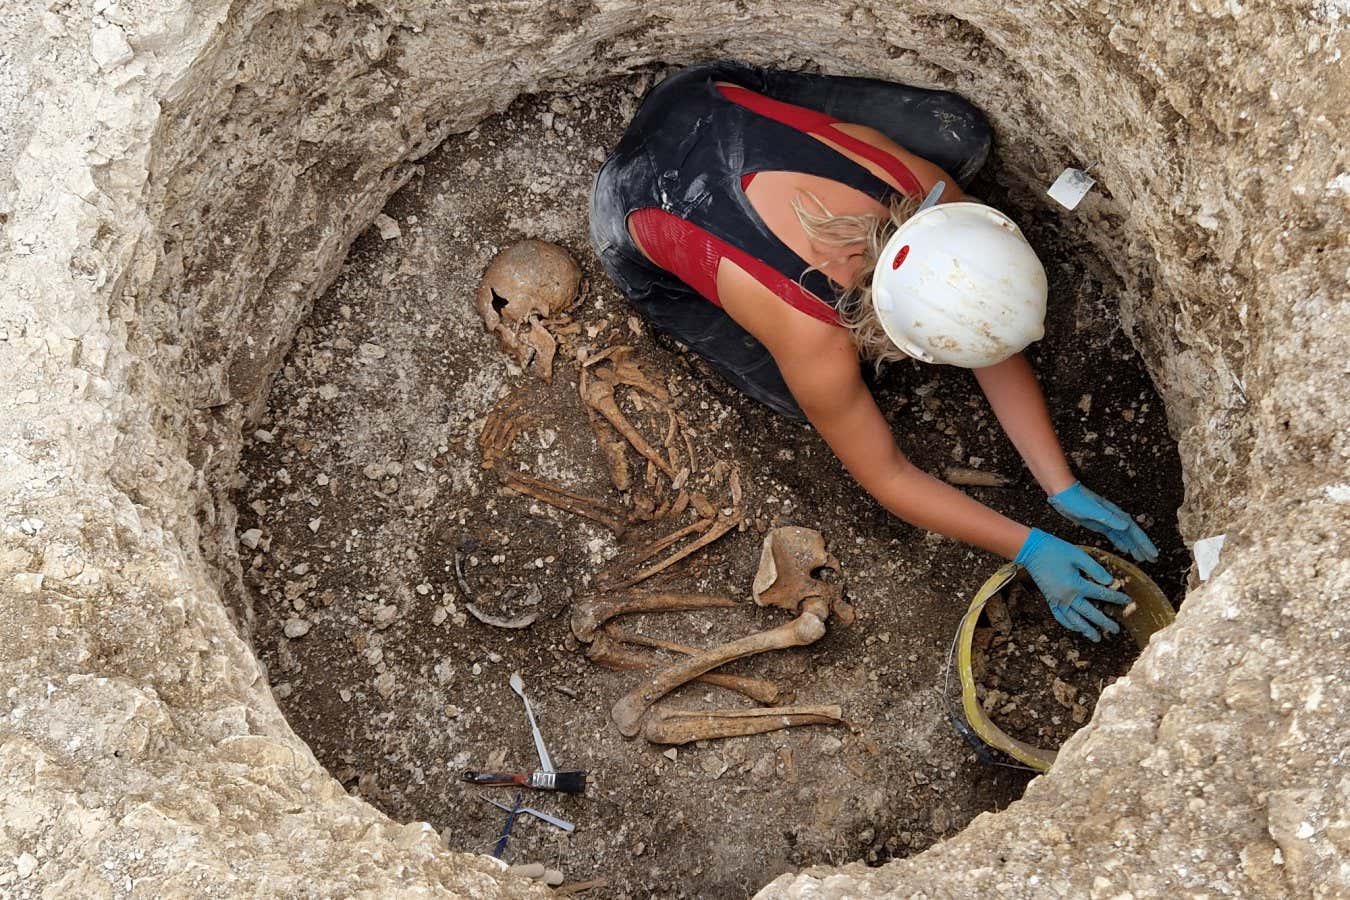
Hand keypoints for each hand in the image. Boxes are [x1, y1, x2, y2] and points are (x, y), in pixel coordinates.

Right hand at [1014, 529, 1129, 641]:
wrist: (1032, 551)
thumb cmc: (1056, 550)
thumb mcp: (1079, 555)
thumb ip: (1095, 569)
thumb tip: (1109, 582)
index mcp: (1076, 584)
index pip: (1101, 594)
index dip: (1115, 598)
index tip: (1127, 601)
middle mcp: (1067, 596)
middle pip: (1089, 613)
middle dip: (1104, 622)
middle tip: (1115, 630)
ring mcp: (1057, 600)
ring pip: (1074, 620)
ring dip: (1086, 629)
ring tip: (1096, 637)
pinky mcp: (1049, 599)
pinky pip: (1059, 616)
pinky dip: (1068, 624)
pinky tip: (1075, 628)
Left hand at [1048, 481, 1158, 562]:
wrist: (1063, 492)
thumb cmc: (1075, 499)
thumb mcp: (1091, 510)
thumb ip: (1108, 518)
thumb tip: (1126, 526)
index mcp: (1114, 514)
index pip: (1134, 531)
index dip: (1144, 543)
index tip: (1153, 553)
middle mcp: (1114, 517)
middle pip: (1132, 535)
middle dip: (1143, 547)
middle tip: (1153, 560)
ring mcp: (1106, 520)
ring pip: (1124, 536)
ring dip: (1134, 547)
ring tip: (1142, 558)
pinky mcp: (1098, 523)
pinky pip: (1114, 536)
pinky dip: (1121, 543)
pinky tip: (1125, 550)